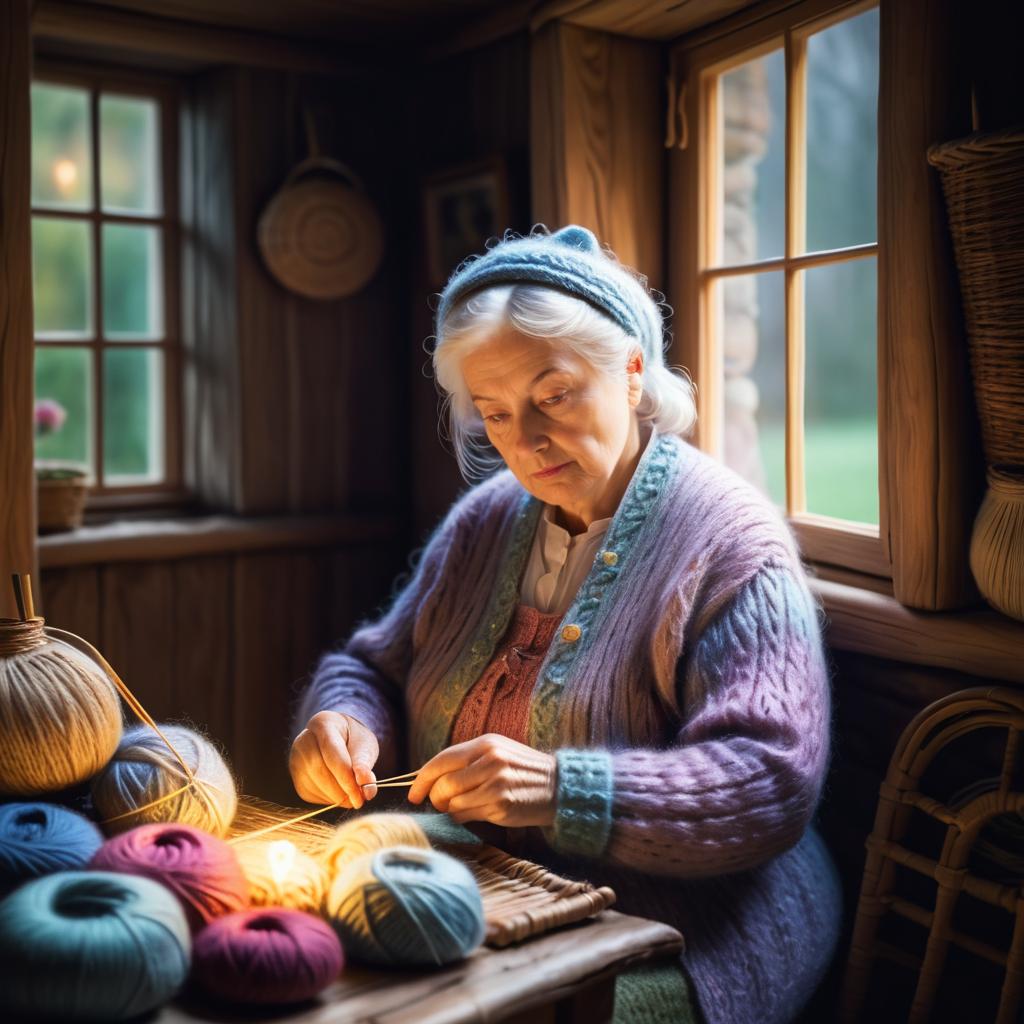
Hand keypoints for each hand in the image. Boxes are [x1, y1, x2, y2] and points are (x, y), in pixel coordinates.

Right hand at [289, 711, 378, 807]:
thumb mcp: (365, 746)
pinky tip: (340, 795)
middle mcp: (303, 740)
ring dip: (335, 797)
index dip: (346, 778)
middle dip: (340, 790)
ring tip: (352, 798)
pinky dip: (327, 799)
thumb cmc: (354, 740)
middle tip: (358, 801)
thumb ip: (365, 766)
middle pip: (319, 770)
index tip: (360, 796)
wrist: (340, 737)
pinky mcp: (295, 776)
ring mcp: (296, 758)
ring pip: (313, 784)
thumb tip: (368, 791)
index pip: (332, 754)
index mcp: (323, 723)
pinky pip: (309, 793)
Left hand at [407, 734, 556, 827]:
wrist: (558, 786)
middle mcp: (490, 760)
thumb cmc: (521, 771)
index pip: (442, 760)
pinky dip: (463, 817)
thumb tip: (430, 778)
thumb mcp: (497, 752)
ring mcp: (496, 783)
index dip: (422, 778)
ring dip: (450, 809)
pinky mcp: (501, 805)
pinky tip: (476, 811)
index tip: (413, 793)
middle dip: (435, 798)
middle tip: (440, 803)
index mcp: (486, 743)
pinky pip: (466, 815)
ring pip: (452, 802)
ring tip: (462, 806)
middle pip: (443, 784)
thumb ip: (467, 760)